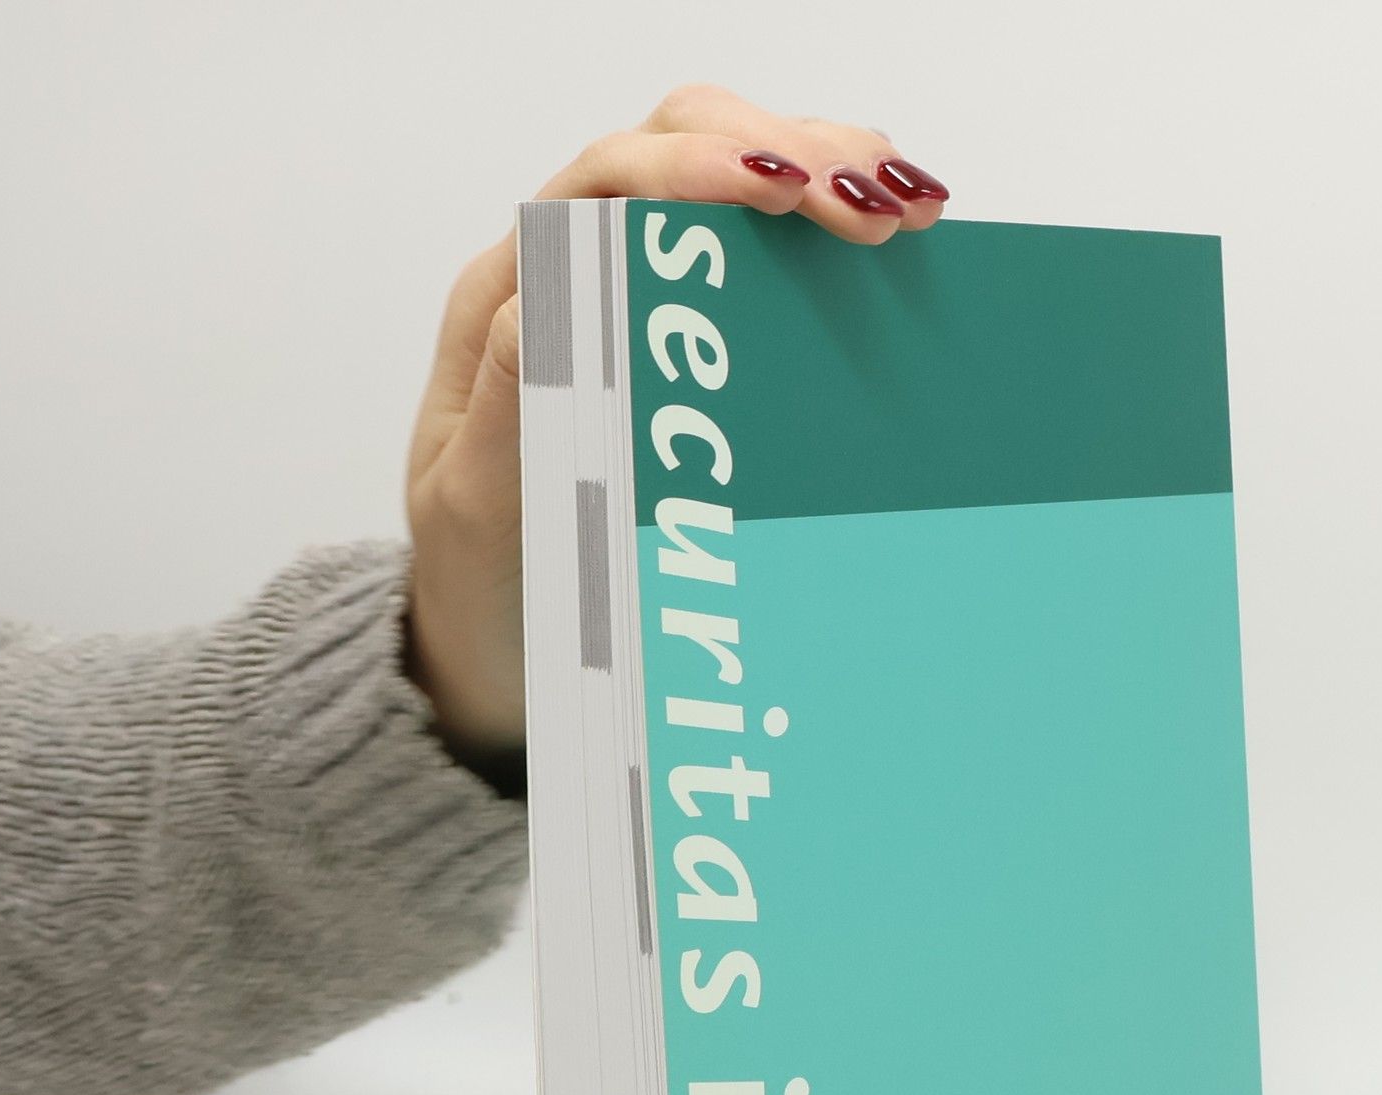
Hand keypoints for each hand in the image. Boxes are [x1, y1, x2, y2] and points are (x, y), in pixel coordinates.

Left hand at [403, 85, 950, 752]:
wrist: (494, 656)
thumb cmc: (482, 585)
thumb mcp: (475, 509)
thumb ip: (507, 404)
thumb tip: (551, 302)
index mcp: (508, 301)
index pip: (605, 187)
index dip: (694, 168)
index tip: (778, 189)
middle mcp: (568, 280)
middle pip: (676, 151)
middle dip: (779, 152)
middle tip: (871, 208)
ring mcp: (633, 305)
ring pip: (730, 186)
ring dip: (822, 172)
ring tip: (906, 207)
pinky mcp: (690, 346)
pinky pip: (762, 258)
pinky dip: (829, 231)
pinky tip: (897, 240)